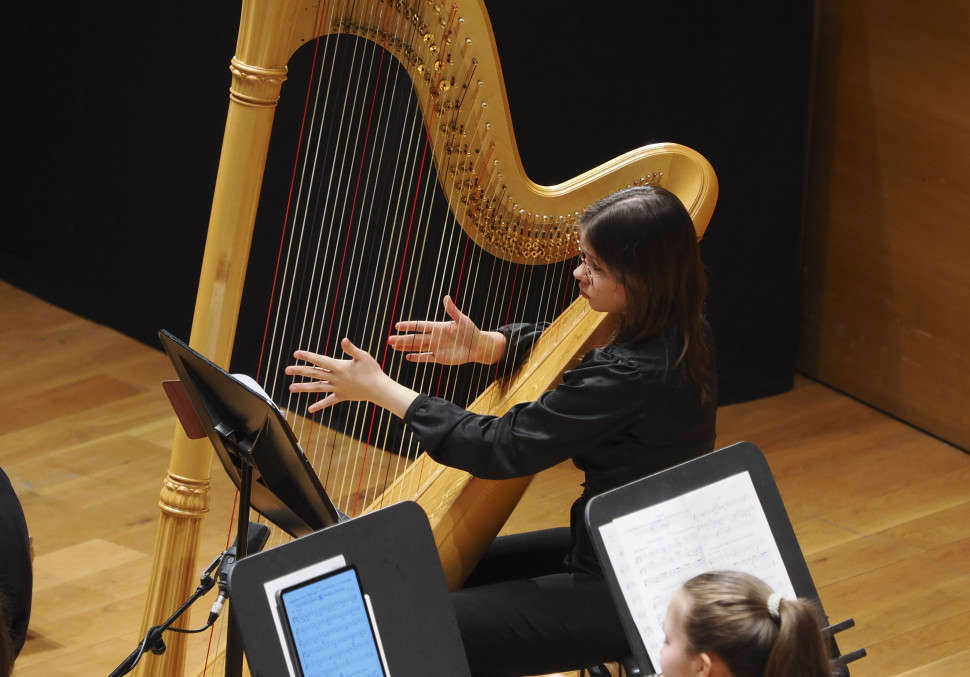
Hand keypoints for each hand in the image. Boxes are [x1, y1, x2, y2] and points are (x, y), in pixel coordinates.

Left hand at [286, 338, 417, 417]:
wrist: (379, 390)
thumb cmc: (373, 371)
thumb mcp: (363, 356)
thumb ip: (351, 349)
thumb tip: (343, 340)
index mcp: (339, 367)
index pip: (320, 360)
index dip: (308, 356)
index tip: (296, 354)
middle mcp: (336, 378)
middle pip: (315, 374)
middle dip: (300, 371)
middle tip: (287, 370)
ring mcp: (337, 388)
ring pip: (317, 387)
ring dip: (304, 387)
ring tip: (291, 388)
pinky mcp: (342, 396)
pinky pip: (328, 401)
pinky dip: (319, 405)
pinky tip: (310, 409)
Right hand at [388, 295, 504, 364]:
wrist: (477, 346)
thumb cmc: (470, 331)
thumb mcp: (462, 319)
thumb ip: (452, 310)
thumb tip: (446, 297)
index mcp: (437, 327)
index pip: (420, 326)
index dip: (409, 326)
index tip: (397, 326)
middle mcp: (434, 337)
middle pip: (415, 338)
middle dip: (402, 339)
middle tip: (389, 340)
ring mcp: (435, 348)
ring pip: (417, 348)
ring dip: (406, 347)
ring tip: (393, 347)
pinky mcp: (439, 357)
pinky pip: (425, 358)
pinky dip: (417, 358)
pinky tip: (407, 357)